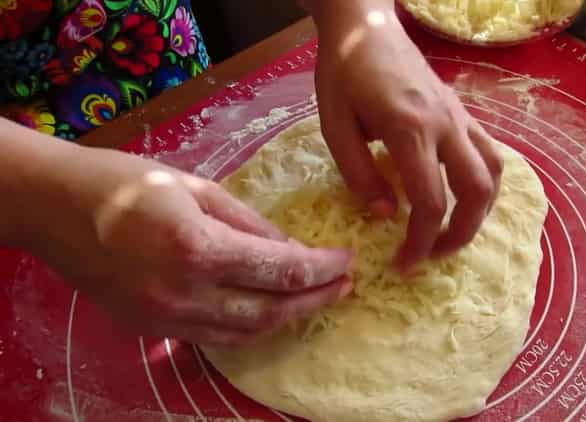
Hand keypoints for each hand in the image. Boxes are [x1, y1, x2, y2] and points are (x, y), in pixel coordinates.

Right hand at [12, 142, 351, 345]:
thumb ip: (249, 222)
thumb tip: (291, 248)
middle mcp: (186, 293)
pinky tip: (269, 311)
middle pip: (272, 309)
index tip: (347, 260)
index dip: (323, 268)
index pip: (283, 270)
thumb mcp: (197, 187)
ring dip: (287, 318)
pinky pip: (215, 337)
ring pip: (247, 332)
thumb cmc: (125, 181)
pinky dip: (249, 327)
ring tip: (314, 299)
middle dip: (316, 298)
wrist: (54, 209)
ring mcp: (167, 319)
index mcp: (200, 248)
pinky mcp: (153, 329)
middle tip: (344, 285)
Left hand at [309, 0, 502, 270]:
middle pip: (476, 192)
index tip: (404, 264)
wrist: (367, 27)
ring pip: (492, 172)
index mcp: (410, 130)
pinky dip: (483, 183)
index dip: (421, 242)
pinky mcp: (462, 112)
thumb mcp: (334, 125)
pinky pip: (489, 153)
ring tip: (453, 232)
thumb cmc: (343, 74)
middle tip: (434, 255)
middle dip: (460, 234)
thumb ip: (359, 173)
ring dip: (480, 211)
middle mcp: (446, 125)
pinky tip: (462, 196)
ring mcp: (460, 116)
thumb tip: (387, 214)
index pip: (430, 201)